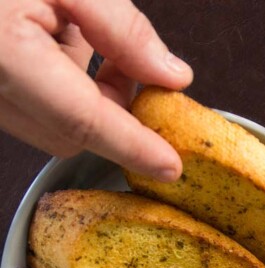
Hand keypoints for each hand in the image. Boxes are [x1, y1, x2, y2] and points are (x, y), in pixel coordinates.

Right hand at [0, 0, 192, 179]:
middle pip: (75, 132)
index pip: (83, 118)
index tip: (169, 166)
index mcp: (5, 55)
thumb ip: (121, 26)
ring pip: (59, 126)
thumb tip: (170, 74)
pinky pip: (39, 111)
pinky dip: (66, 88)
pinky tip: (59, 39)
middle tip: (133, 66)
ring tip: (85, 38)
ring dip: (90, 98)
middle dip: (115, 111)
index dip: (131, 146)